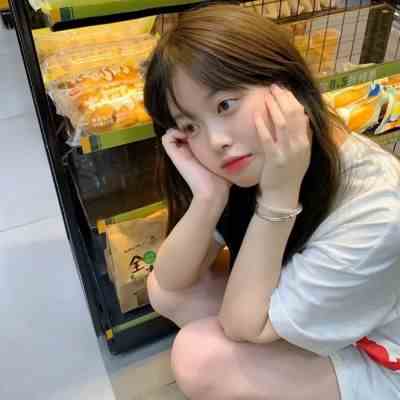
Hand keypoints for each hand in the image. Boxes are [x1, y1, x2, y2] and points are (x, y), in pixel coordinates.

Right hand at [162, 128, 231, 201]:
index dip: (195, 126)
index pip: (190, 132)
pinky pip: (166, 138)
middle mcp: (186, 151)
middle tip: (198, 125)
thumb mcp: (224, 159)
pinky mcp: (174, 156)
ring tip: (192, 131)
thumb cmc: (221, 179)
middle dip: (187, 125)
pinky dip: (173, 133)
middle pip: (180, 131)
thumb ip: (225, 150)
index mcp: (196, 152)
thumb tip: (233, 139)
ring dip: (179, 128)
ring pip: (171, 133)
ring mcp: (179, 153)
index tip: (205, 125)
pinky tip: (187, 137)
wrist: (212, 191)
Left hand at [254, 84, 311, 207]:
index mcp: (306, 142)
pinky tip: (256, 115)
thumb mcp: (301, 153)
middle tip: (274, 87)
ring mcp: (288, 152)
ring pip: (283, 124)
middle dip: (284, 98)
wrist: (283, 194)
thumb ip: (302, 135)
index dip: (292, 99)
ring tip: (267, 96)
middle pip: (294, 115)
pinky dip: (262, 126)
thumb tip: (302, 116)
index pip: (302, 114)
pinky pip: (268, 139)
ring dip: (274, 107)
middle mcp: (299, 145)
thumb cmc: (289, 172)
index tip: (283, 89)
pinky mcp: (275, 159)